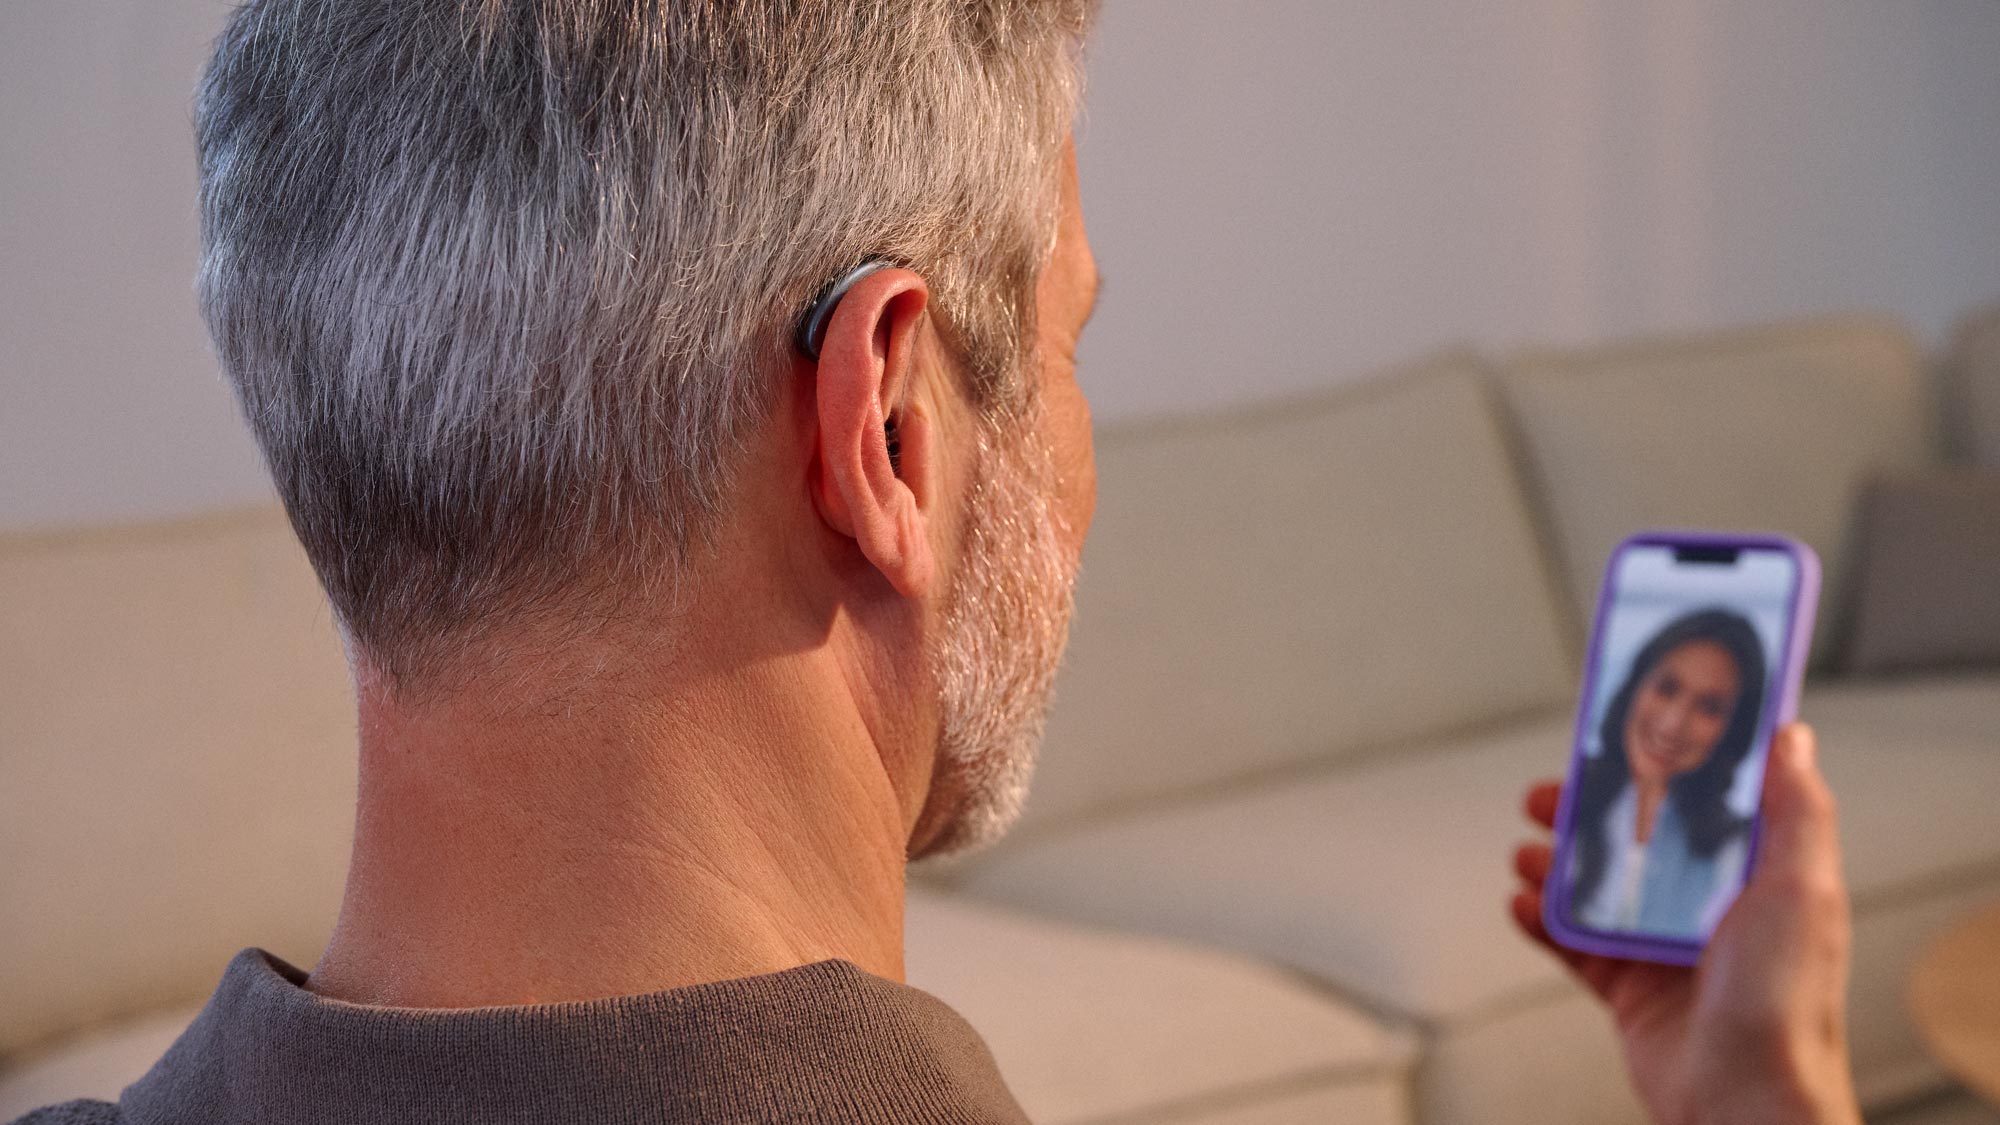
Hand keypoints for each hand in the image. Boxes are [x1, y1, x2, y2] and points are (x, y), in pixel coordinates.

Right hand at [1510, 724, 1861, 1124]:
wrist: (1743, 1103)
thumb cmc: (1786, 1009)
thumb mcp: (1803, 892)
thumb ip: (1798, 813)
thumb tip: (1794, 738)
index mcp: (1758, 879)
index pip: (1707, 803)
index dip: (1666, 768)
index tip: (1624, 738)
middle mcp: (1712, 910)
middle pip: (1639, 841)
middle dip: (1589, 815)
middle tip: (1550, 795)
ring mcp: (1666, 950)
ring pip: (1598, 890)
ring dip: (1555, 866)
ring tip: (1527, 855)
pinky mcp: (1631, 990)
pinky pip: (1574, 946)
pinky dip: (1542, 923)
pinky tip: (1522, 905)